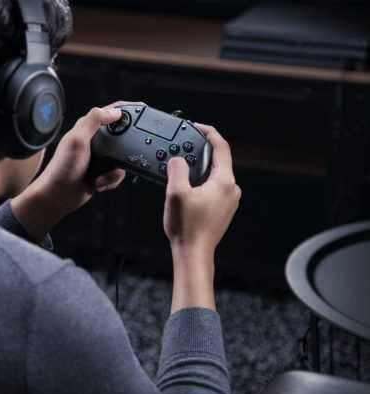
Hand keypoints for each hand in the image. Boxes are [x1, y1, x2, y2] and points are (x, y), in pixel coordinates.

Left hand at [10, 102, 132, 240]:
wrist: (58, 197)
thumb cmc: (62, 169)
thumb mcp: (77, 140)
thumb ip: (94, 121)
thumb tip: (114, 112)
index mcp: (86, 129)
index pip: (109, 112)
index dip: (125, 109)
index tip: (142, 110)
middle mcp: (93, 141)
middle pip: (121, 135)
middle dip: (126, 146)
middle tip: (128, 153)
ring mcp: (98, 158)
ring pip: (122, 158)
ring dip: (115, 170)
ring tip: (102, 175)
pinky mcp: (101, 172)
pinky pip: (117, 173)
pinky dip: (111, 180)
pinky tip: (99, 183)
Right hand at [164, 124, 240, 255]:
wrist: (193, 254)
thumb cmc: (187, 228)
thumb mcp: (176, 192)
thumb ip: (177, 169)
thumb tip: (177, 160)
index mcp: (224, 181)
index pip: (221, 147)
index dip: (208, 133)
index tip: (196, 127)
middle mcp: (231, 189)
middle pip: (217, 160)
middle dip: (199, 153)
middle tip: (182, 151)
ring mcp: (228, 201)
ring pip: (213, 175)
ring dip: (198, 170)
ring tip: (180, 174)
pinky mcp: (222, 210)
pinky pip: (212, 188)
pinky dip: (200, 183)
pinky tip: (185, 191)